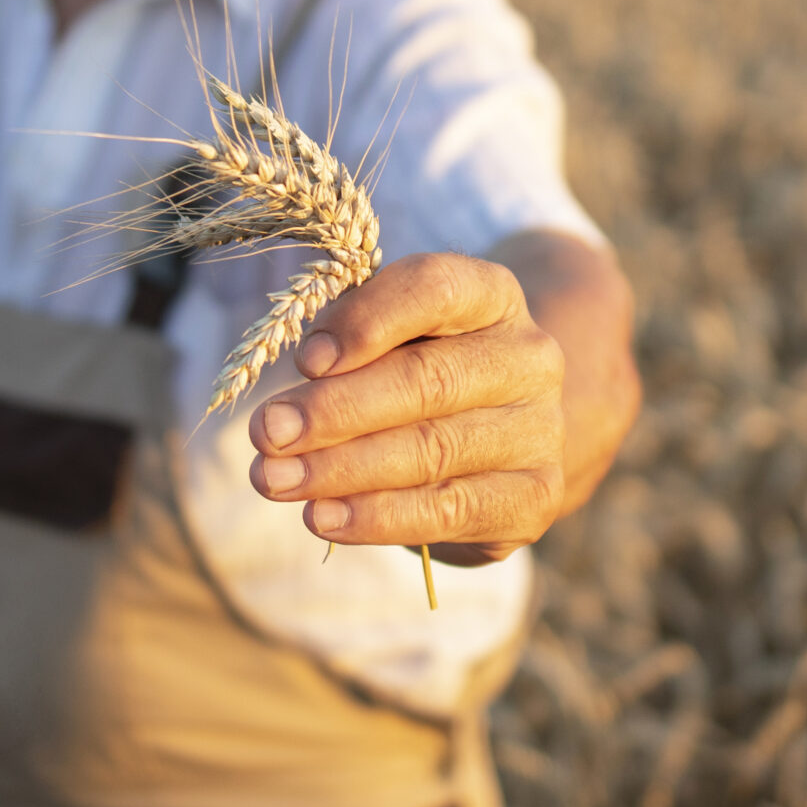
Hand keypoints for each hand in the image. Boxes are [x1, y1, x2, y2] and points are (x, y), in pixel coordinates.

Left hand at [248, 252, 567, 565]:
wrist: (502, 438)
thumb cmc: (422, 370)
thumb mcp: (391, 335)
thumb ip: (352, 339)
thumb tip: (310, 369)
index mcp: (492, 295)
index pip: (436, 289)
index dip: (368, 320)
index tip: (305, 359)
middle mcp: (528, 358)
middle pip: (427, 380)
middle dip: (334, 410)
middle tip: (267, 432)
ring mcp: (540, 430)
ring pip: (433, 450)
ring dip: (341, 469)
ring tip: (276, 479)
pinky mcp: (535, 496)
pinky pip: (450, 510)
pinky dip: (379, 516)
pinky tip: (323, 517)